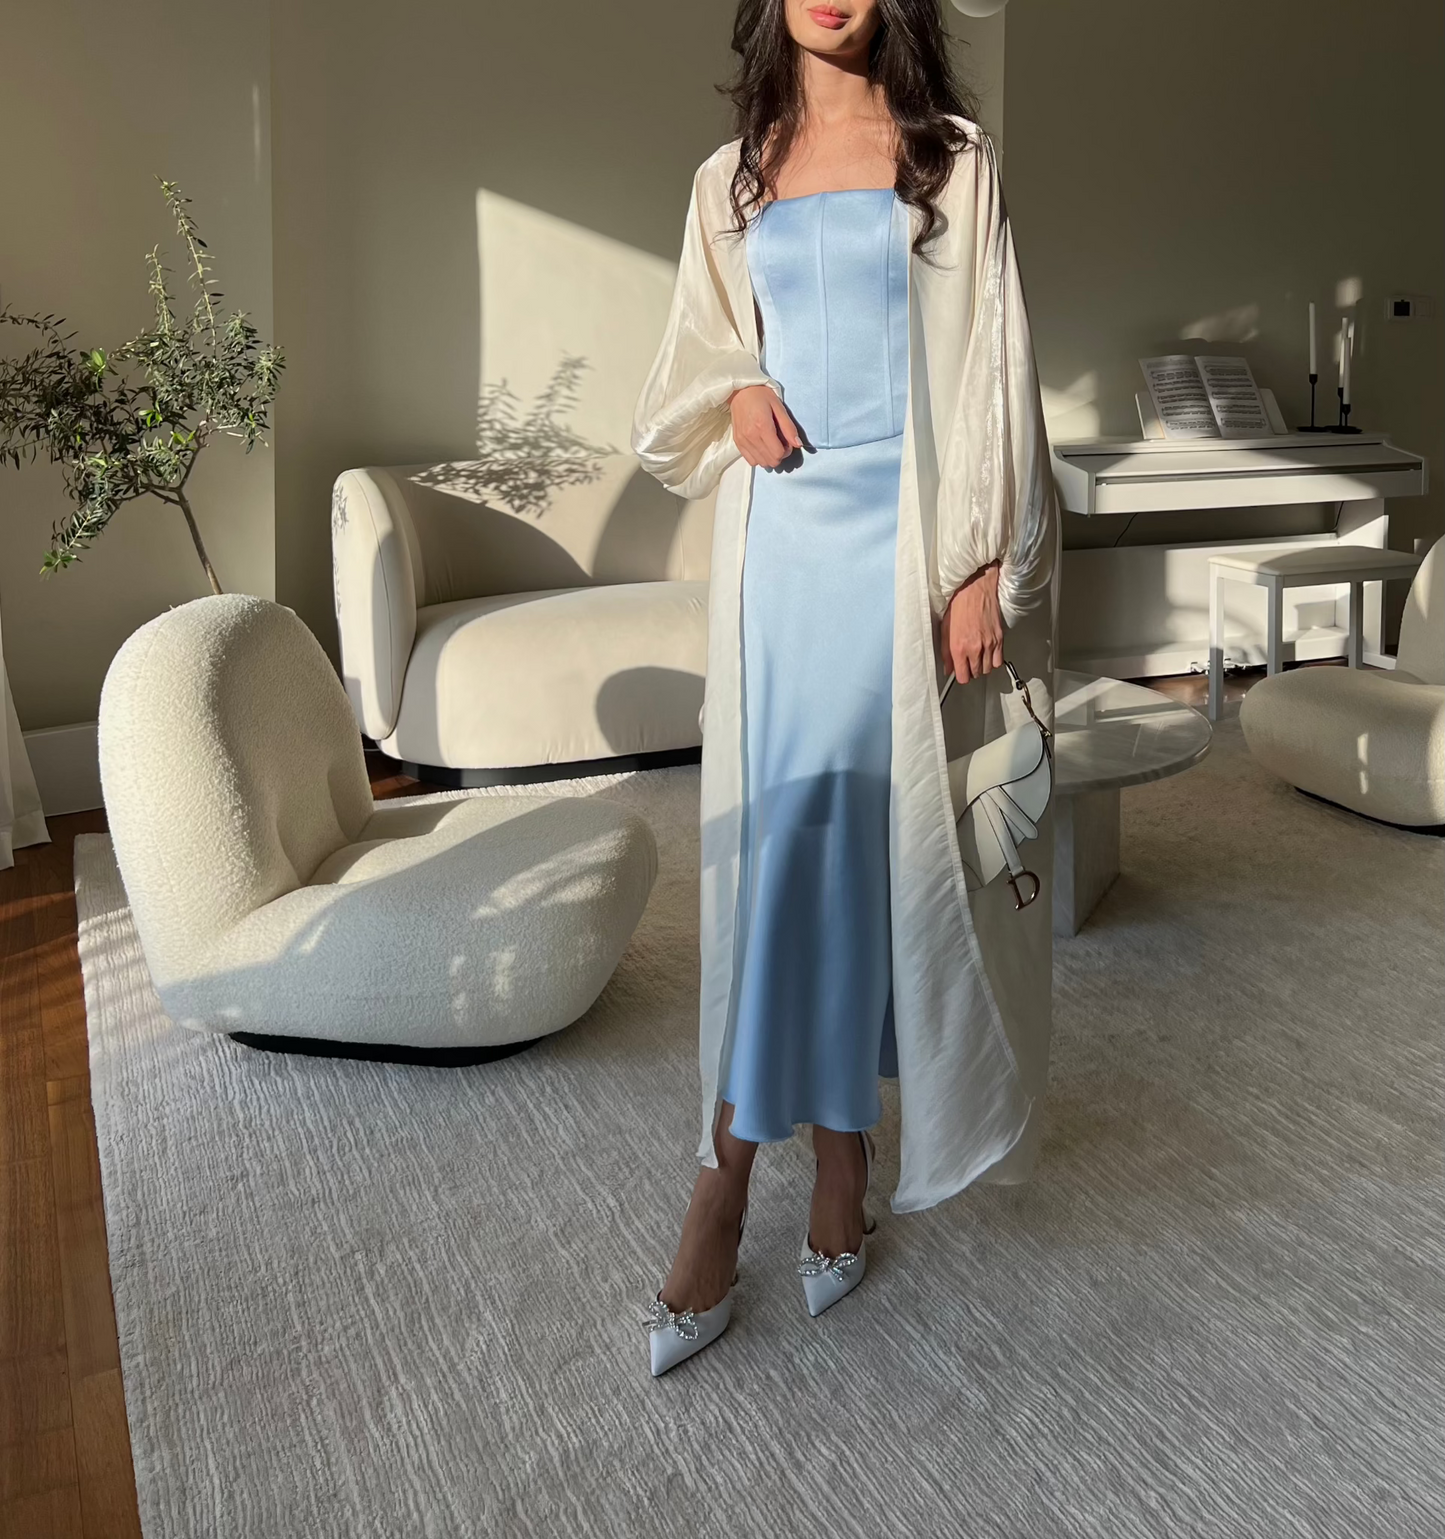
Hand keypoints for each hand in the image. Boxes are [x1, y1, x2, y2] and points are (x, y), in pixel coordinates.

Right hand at [730, 384, 801, 467]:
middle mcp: (751, 436)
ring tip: (770, 444)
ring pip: (761, 463)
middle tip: (779, 443)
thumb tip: (798, 444)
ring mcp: (743, 440)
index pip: (778, 454)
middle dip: (779, 455)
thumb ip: (788, 427)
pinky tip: (761, 447)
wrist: (739, 391)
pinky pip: (751, 460)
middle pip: (770, 461)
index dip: (786, 451)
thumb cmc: (760, 395)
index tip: (786, 442)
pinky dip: (759, 457)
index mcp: (763, 426)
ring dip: (769, 457)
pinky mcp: (738, 442)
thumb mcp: (779, 407)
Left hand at [941, 562, 1004, 684]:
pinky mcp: (1000, 639)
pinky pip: (999, 660)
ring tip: (977, 657)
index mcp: (959, 648)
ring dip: (982, 666)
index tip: (960, 671)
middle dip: (971, 670)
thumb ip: (946, 652)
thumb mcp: (944, 629)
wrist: (975, 589)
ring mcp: (989, 645)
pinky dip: (993, 660)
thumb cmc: (959, 605)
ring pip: (988, 669)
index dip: (961, 676)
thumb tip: (948, 668)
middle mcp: (975, 649)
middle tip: (967, 661)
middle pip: (976, 674)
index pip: (963, 677)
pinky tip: (988, 653)